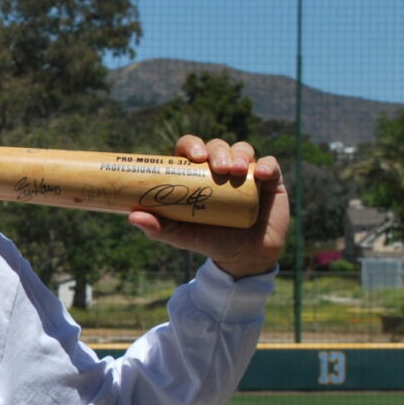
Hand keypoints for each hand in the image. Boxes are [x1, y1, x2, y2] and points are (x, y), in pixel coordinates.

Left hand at [127, 135, 288, 279]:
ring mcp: (247, 172)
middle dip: (217, 151)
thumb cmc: (210, 241)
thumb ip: (160, 228)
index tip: (194, 157)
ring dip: (239, 155)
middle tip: (217, 168)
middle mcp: (222, 168)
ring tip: (236, 172)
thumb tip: (132, 216)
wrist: (244, 258)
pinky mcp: (271, 181)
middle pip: (217, 146)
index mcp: (198, 174)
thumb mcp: (184, 236)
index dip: (192, 146)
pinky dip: (267, 165)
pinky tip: (262, 174)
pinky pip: (271, 165)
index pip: (192, 149)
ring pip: (243, 149)